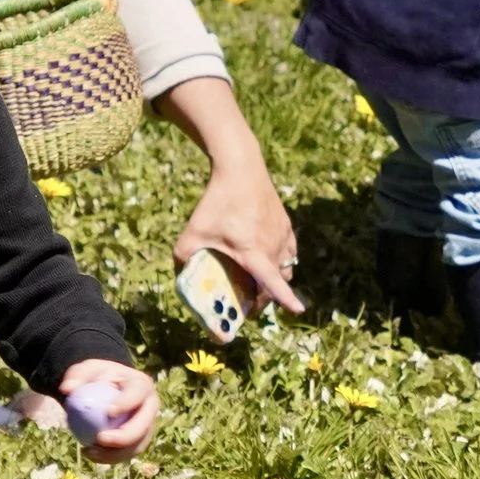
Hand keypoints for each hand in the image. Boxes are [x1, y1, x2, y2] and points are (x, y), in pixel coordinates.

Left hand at [57, 358, 158, 462]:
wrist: (104, 390)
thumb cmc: (95, 378)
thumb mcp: (85, 371)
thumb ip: (76, 377)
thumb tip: (66, 389)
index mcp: (141, 384)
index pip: (138, 394)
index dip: (127, 403)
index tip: (108, 412)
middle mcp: (150, 406)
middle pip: (144, 425)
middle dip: (125, 436)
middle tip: (100, 438)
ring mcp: (147, 426)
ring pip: (137, 445)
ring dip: (114, 453)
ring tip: (89, 450)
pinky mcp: (140, 441)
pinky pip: (127, 454)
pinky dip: (109, 457)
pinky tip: (88, 454)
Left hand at [173, 164, 303, 314]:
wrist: (241, 168)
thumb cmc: (216, 202)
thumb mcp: (192, 232)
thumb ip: (183, 258)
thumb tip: (180, 277)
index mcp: (253, 251)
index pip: (273, 281)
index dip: (286, 298)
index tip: (298, 310)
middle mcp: (273, 245)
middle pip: (277, 282)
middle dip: (265, 298)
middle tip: (249, 304)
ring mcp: (282, 235)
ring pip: (286, 268)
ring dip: (275, 279)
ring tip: (259, 282)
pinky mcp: (286, 225)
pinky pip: (289, 252)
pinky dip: (281, 261)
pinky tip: (268, 258)